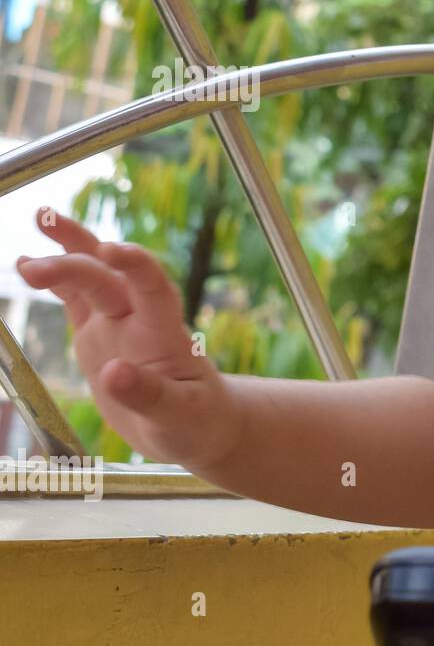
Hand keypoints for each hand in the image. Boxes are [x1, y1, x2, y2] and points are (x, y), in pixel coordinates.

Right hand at [14, 208, 241, 469]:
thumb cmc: (197, 421)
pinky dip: (55, 281)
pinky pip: (75, 299)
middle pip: (108, 282)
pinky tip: (25, 260)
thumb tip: (113, 374)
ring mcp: (117, 324)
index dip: (136, 265)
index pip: (154, 288)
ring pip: (91, 278)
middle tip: (31, 268)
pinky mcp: (97, 335)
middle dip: (75, 267)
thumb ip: (150, 396)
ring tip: (38, 218)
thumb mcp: (181, 417)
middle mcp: (140, 320)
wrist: (195, 426)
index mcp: (166, 334)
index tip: (110, 250)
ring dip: (67, 251)